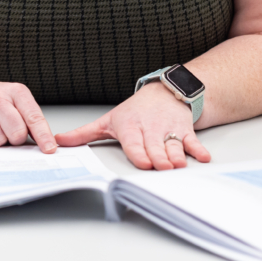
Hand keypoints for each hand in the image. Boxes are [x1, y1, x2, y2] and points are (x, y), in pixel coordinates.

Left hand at [54, 83, 210, 169]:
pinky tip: (203, 158)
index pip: (134, 143)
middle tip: (162, 168)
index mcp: (130, 128)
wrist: (163, 92)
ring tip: (179, 165)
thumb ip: (83, 134)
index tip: (144, 162)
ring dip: (178, 156)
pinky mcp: (184, 130)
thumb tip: (57, 142)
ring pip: (174, 146)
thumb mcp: (107, 120)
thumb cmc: (133, 111)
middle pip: (155, 148)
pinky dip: (198, 149)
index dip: (139, 153)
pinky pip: (192, 141)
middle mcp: (150, 130)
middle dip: (159, 158)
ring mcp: (168, 130)